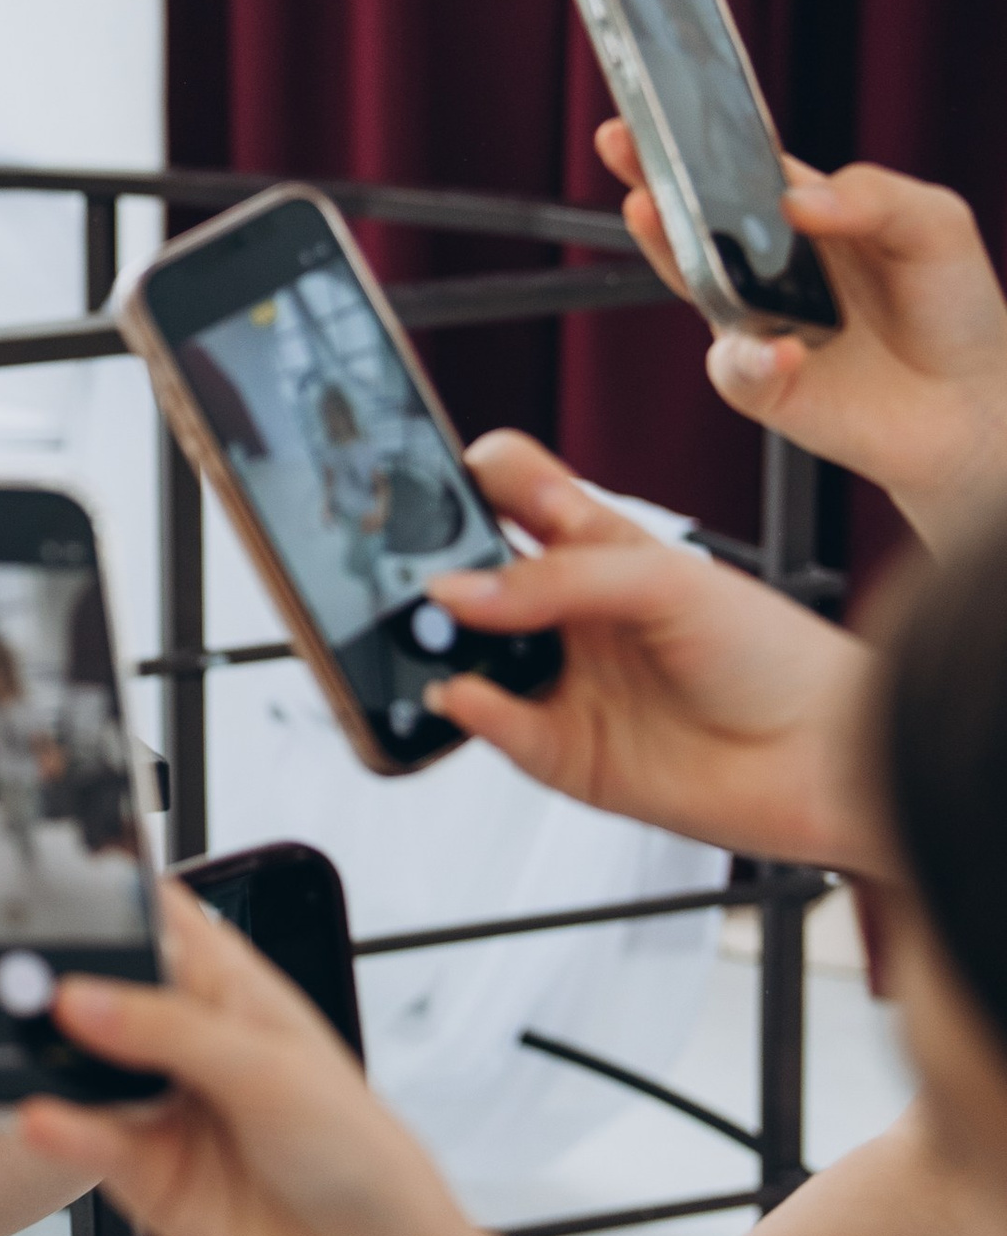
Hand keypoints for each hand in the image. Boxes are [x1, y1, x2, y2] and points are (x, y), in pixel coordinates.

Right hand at [21, 888, 484, 1235]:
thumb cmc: (362, 1160)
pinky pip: (85, 1140)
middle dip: (60, 982)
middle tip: (19, 978)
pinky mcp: (142, 1174)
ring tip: (19, 1044)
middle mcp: (189, 1045)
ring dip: (48, 1057)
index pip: (160, 923)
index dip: (112, 904)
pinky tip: (43, 1117)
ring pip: (82, 1067)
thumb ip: (171, 1032)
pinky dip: (58, 1127)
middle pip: (104, 993)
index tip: (56, 899)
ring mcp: (162, 1109)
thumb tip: (85, 998)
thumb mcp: (271, 1073)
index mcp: (232, 992)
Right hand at [415, 432, 882, 871]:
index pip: (509, 491)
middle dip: (428, 565)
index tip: (432, 484)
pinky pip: (493, 728)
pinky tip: (463, 693)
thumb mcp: (668, 583)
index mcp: (596, 545)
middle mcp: (569, 611)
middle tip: (408, 566)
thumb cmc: (773, 654)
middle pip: (469, 573)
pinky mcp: (561, 751)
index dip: (467, 477)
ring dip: (432, 643)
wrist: (826, 758)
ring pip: (466, 655)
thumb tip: (458, 590)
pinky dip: (468, 712)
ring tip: (425, 631)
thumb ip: (559, 580)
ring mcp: (561, 680)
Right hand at [598, 123, 1006, 550]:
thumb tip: (798, 201)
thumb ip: (874, 194)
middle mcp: (767, 268)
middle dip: (648, 174)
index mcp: (801, 216)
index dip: (697, 137)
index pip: (737, 168)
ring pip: (693, 283)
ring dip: (666, 247)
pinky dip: (755, 358)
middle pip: (691, 217)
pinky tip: (785, 350)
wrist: (976, 402)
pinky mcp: (767, 385)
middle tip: (621, 140)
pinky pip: (739, 368)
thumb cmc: (953, 305)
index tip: (658, 103)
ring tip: (653, 213)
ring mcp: (759, 324)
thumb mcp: (934, 222)